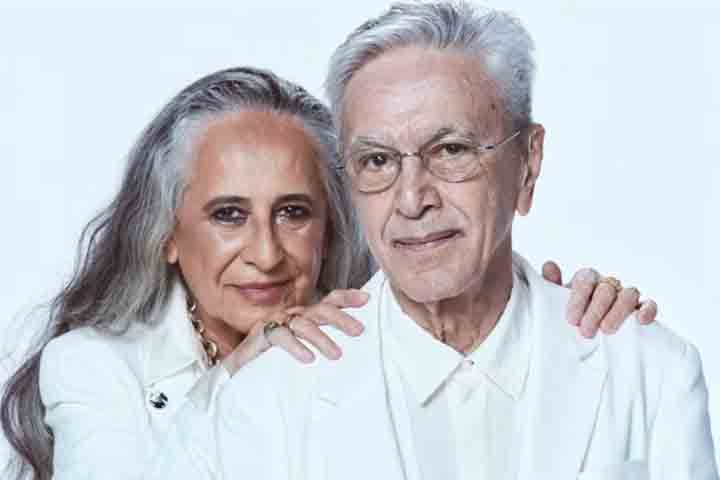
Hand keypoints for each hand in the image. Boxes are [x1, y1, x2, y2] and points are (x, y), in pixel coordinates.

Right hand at [222, 289, 367, 375]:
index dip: (347, 298)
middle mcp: (293, 316)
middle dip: (342, 318)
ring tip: (337, 355)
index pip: (329, 301)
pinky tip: (308, 358)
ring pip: (303, 324)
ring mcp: (277, 323)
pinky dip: (296, 347)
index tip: (367, 299)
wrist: (239, 371)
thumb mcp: (305, 349)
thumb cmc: (275, 360)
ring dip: (321, 338)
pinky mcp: (261, 335)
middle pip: (321, 310)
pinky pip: (280, 337)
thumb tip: (350, 353)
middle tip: (360, 331)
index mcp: (306, 316)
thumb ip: (322, 346)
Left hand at [542, 261, 658, 337]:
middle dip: (595, 311)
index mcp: (586, 279)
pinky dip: (647, 310)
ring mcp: (625, 295)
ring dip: (618, 312)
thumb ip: (552, 284)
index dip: (578, 299)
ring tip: (606, 331)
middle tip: (585, 331)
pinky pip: (649, 304)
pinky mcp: (641, 309)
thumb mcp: (556, 301)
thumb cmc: (570, 315)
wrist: (584, 333)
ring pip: (629, 294)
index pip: (585, 279)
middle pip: (606, 288)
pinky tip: (640, 321)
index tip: (571, 320)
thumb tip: (549, 265)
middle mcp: (607, 284)